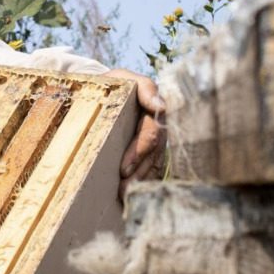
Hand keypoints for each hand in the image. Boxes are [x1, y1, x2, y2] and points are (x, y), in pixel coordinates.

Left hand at [103, 69, 166, 197]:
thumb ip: (144, 88)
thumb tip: (161, 107)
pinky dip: (145, 179)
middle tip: (122, 190)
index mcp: (155, 109)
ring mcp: (159, 137)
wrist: (112, 87)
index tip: (123, 169)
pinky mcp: (153, 147)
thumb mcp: (124, 78)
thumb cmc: (116, 83)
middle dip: (138, 173)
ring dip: (141, 180)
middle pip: (154, 154)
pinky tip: (134, 193)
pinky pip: (153, 166)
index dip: (138, 153)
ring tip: (125, 196)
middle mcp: (161, 125)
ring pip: (155, 163)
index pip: (151, 135)